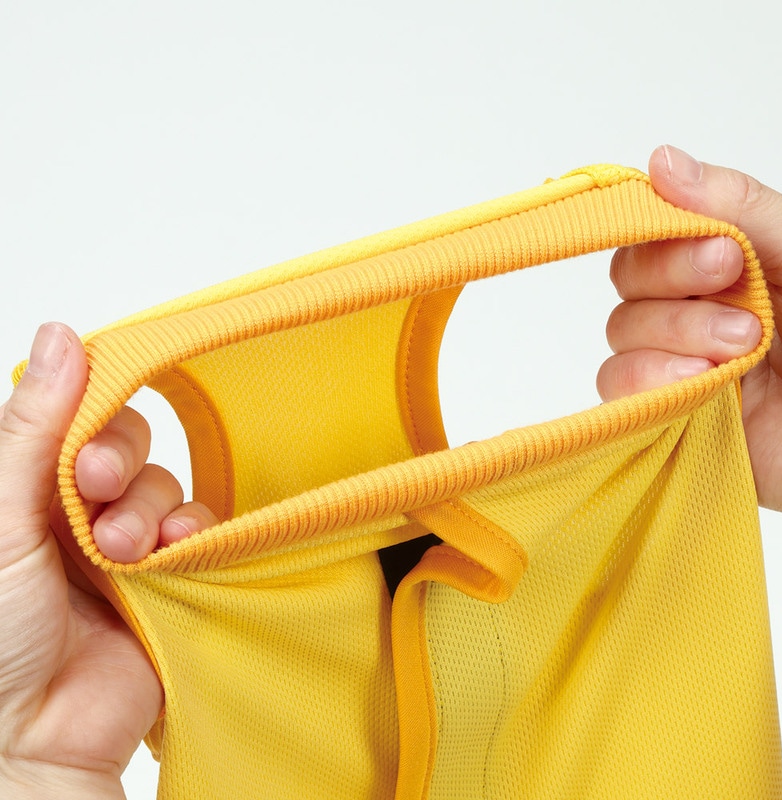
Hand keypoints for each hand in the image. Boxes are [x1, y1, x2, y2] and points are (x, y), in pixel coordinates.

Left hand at [0, 324, 162, 796]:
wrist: (33, 741)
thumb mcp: (1, 519)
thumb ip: (35, 427)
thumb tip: (61, 335)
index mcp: (28, 488)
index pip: (76, 416)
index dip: (93, 414)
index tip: (86, 440)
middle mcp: (77, 508)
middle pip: (126, 444)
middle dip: (120, 463)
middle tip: (99, 490)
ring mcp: (127, 542)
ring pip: (164, 484)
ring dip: (151, 507)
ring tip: (123, 551)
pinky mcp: (171, 573)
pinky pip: (200, 526)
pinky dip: (193, 530)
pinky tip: (174, 552)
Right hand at [598, 145, 781, 515]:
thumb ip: (738, 208)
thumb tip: (663, 161)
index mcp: (722, 267)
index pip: (653, 234)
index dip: (669, 239)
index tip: (724, 255)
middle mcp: (690, 308)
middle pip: (629, 278)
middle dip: (676, 284)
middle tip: (736, 297)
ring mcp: (672, 361)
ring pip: (622, 330)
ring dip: (679, 335)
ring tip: (741, 353)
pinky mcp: (660, 412)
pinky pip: (616, 386)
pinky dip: (652, 380)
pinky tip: (702, 383)